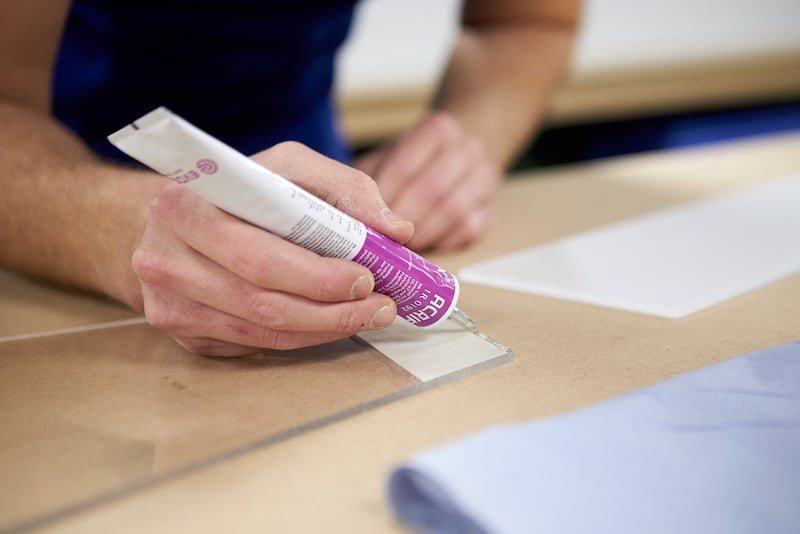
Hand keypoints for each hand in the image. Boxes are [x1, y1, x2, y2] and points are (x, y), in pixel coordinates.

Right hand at [131, 142, 414, 355]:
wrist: (173, 220)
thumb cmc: (238, 191)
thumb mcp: (288, 167)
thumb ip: (346, 189)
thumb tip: (397, 230)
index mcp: (186, 207)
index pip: (259, 253)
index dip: (317, 275)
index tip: (366, 277)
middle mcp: (165, 258)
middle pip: (261, 300)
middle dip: (332, 310)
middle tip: (379, 305)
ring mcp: (168, 303)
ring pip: (260, 331)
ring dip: (323, 330)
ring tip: (366, 316)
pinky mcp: (182, 332)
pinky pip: (251, 344)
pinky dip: (298, 337)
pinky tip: (327, 323)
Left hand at [355, 112, 500, 250]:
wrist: (457, 157)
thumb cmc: (413, 163)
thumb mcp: (386, 157)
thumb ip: (366, 178)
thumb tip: (348, 211)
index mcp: (439, 129)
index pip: (406, 164)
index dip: (384, 195)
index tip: (365, 216)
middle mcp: (468, 148)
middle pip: (432, 189)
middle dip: (402, 218)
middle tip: (381, 237)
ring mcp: (485, 177)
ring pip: (454, 211)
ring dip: (423, 233)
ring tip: (401, 246)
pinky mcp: (490, 209)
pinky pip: (469, 229)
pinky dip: (443, 241)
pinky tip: (425, 244)